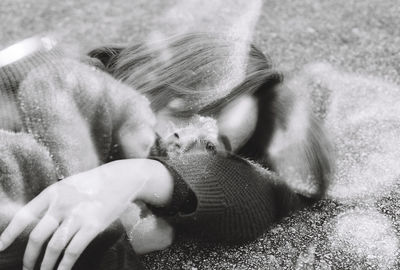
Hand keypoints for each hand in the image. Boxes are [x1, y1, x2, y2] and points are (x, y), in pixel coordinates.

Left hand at [0, 166, 134, 269]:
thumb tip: (37, 221)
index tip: (0, 247)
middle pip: (37, 236)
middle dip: (29, 257)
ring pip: (54, 247)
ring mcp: (78, 215)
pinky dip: (65, 265)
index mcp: (53, 192)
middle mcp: (62, 204)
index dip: (9, 233)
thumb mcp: (69, 185)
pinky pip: (73, 251)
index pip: (25, 215)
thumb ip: (53, 200)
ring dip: (46, 265)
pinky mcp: (92, 226)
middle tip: (27, 267)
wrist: (122, 178)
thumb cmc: (94, 183)